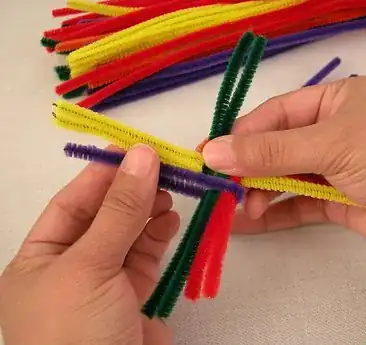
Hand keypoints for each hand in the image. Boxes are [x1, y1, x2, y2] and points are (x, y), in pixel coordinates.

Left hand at [0, 145, 179, 344]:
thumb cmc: (76, 333)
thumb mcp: (90, 265)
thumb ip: (119, 211)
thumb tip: (142, 156)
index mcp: (39, 260)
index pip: (71, 204)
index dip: (102, 175)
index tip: (133, 150)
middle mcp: (69, 269)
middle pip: (103, 218)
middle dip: (131, 191)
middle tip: (162, 167)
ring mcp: (103, 285)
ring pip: (128, 237)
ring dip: (148, 212)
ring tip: (170, 192)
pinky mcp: (133, 300)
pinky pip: (145, 260)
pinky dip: (158, 238)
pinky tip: (169, 220)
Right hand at [202, 77, 365, 285]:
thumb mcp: (330, 144)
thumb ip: (270, 151)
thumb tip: (212, 151)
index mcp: (335, 101)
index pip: (276, 114)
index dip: (241, 134)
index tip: (209, 155)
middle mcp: (333, 130)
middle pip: (278, 146)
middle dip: (248, 167)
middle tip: (219, 189)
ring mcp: (336, 168)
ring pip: (285, 177)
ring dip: (258, 192)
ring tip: (235, 209)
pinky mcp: (339, 201)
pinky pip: (298, 204)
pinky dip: (274, 213)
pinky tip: (248, 224)